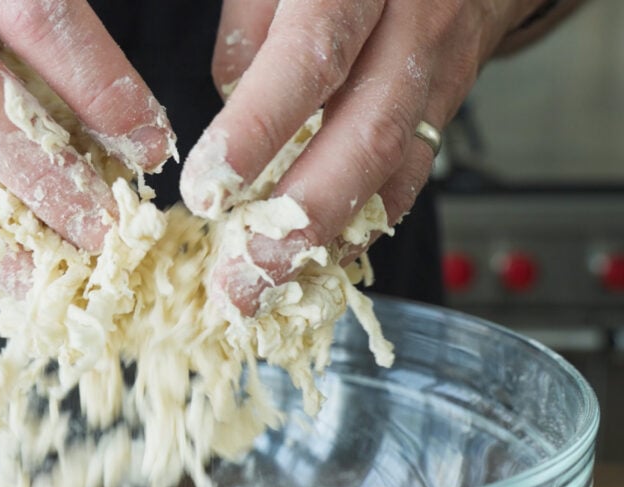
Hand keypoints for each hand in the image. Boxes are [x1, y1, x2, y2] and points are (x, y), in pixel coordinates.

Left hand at [181, 0, 547, 313]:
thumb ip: (252, 26)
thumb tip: (229, 107)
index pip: (311, 59)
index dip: (258, 131)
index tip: (208, 191)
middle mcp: (413, 25)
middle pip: (367, 137)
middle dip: (299, 220)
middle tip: (242, 279)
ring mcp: (442, 69)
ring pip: (396, 172)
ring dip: (330, 242)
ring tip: (270, 290)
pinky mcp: (449, 104)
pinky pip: (411, 177)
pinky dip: (362, 225)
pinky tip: (319, 260)